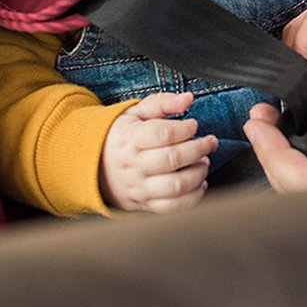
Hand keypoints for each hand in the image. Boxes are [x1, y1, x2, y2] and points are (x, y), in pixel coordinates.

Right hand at [100, 92, 217, 212]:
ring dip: (198, 173)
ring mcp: (139, 187)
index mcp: (130, 139)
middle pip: (172, 159)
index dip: (185, 128)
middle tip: (209, 142)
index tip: (193, 124)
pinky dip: (193, 196)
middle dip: (199, 149)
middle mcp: (133, 165)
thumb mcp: (136, 113)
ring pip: (175, 185)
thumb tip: (187, 99)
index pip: (162, 134)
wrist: (96, 166)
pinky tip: (199, 182)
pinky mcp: (145, 204)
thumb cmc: (123, 136)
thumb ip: (163, 103)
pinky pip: (173, 207)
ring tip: (204, 161)